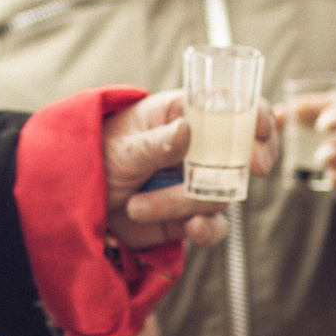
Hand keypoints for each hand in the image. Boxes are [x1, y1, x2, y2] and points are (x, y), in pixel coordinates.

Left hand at [102, 90, 273, 251]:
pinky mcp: (188, 215)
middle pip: (242, 150)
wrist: (75, 202)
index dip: (253, 114)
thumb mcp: (121, 146)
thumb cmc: (96, 156)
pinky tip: (189, 228)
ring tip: (137, 205)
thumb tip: (186, 129)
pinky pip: (212, 225)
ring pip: (220, 192)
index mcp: (179, 115)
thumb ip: (155, 142)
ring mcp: (194, 182)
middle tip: (253, 167)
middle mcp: (194, 148)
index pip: (229, 107)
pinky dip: (206, 229)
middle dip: (252, 158)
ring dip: (184, 202)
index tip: (261, 130)